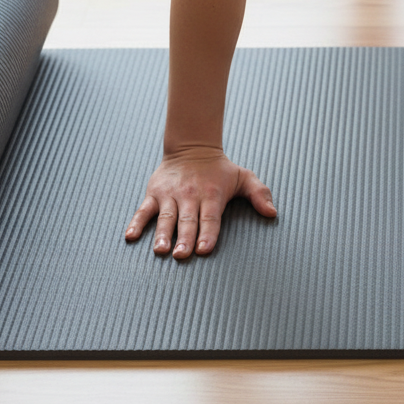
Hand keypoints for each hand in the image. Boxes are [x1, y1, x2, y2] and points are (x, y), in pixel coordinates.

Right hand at [123, 147, 276, 258]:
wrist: (192, 147)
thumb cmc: (220, 170)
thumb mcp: (244, 177)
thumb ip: (259, 194)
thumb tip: (272, 213)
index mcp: (212, 195)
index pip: (210, 218)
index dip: (208, 234)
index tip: (204, 249)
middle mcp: (190, 196)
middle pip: (187, 221)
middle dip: (184, 239)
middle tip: (181, 256)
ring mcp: (170, 195)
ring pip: (166, 217)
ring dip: (162, 234)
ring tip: (160, 250)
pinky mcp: (154, 193)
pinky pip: (144, 210)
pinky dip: (136, 222)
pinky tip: (131, 236)